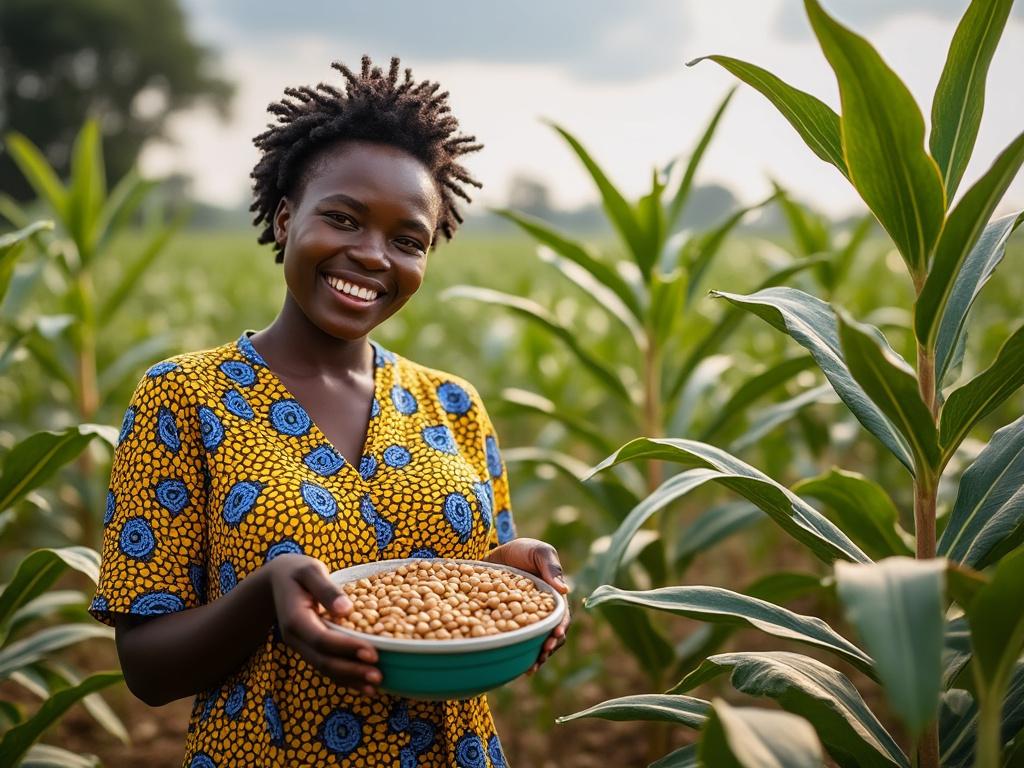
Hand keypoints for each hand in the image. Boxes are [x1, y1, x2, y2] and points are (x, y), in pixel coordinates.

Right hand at [264, 554, 380, 694]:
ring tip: (375, 687)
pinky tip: (363, 684)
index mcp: (295, 619)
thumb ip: (326, 588)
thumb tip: (346, 609)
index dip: (347, 648)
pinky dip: (344, 677)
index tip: (372, 653)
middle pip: (323, 661)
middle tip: (378, 676)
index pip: (322, 639)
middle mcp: (296, 638)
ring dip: (349, 680)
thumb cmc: (297, 572)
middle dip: (351, 671)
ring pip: (324, 669)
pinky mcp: (309, 648)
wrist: (275, 582)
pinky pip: (326, 666)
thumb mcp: (310, 571)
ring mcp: (301, 646)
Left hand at [484, 538, 569, 672]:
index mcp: (553, 597)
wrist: (495, 550)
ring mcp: (525, 619)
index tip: (555, 637)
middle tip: (542, 656)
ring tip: (530, 667)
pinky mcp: (508, 622)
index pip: (561, 616)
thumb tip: (565, 590)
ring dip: (535, 655)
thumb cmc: (523, 549)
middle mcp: (541, 611)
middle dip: (549, 647)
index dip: (560, 628)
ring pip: (535, 641)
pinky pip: (515, 639)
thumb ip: (551, 567)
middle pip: (550, 634)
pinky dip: (517, 651)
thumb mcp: (538, 551)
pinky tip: (514, 664)